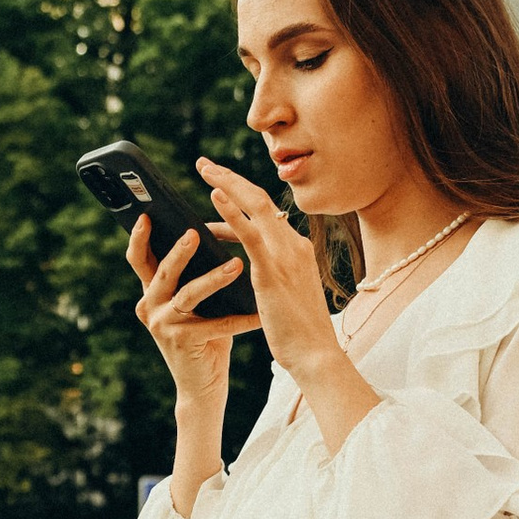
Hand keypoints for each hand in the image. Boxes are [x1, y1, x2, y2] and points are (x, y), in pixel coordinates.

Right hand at [127, 216, 251, 407]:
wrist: (202, 385)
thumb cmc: (206, 336)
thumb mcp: (195, 302)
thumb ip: (193, 275)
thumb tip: (212, 234)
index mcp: (151, 292)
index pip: (139, 259)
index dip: (139, 237)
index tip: (147, 214)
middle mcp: (150, 306)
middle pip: (163, 272)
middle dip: (179, 251)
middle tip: (195, 233)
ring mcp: (163, 326)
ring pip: (187, 295)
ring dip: (213, 279)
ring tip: (236, 265)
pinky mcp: (181, 343)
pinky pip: (213, 325)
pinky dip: (239, 319)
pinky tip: (259, 313)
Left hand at [196, 163, 338, 384]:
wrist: (315, 355)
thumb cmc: (296, 332)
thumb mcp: (282, 294)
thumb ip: (267, 273)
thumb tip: (243, 264)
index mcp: (296, 249)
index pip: (266, 213)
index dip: (240, 194)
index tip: (218, 186)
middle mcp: (294, 244)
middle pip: (261, 198)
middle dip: (231, 177)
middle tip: (204, 164)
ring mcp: (286, 254)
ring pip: (256, 205)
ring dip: (228, 182)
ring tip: (203, 169)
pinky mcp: (273, 270)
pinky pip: (250, 232)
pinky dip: (232, 210)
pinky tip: (214, 195)